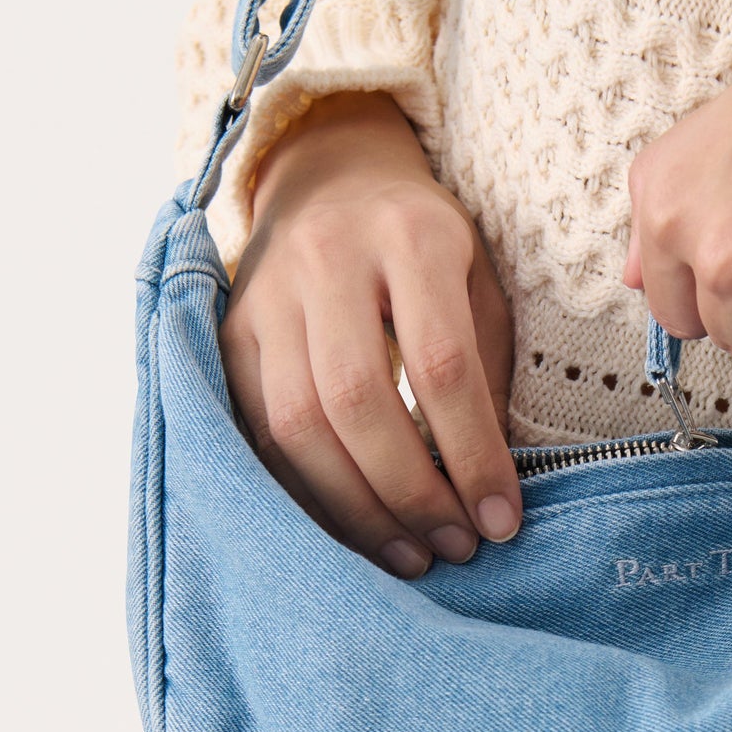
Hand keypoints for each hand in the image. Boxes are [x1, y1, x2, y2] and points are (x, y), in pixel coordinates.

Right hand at [221, 91, 520, 577]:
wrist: (332, 177)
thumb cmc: (425, 245)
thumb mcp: (477, 281)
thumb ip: (484, 370)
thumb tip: (487, 488)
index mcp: (411, 238)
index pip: (442, 366)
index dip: (472, 456)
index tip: (501, 521)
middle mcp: (328, 258)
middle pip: (357, 401)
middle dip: (409, 492)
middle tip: (454, 548)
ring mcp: (267, 294)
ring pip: (295, 423)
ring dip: (355, 507)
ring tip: (410, 555)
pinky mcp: (230, 331)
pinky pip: (257, 429)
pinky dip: (305, 493)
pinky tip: (350, 531)